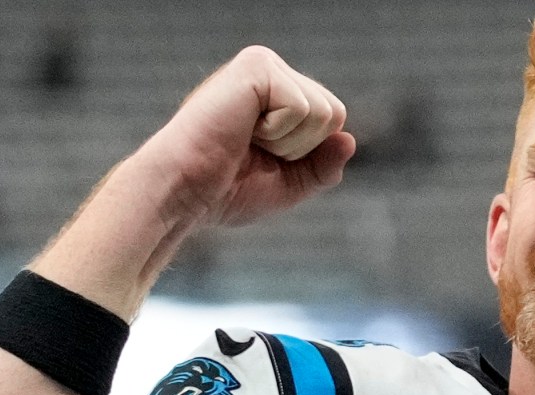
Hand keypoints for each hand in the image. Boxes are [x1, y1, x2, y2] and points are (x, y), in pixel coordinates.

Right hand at [139, 46, 355, 228]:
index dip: (307, 154)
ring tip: (245, 140)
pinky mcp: (256, 67)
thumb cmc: (225, 190)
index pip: (332, 120)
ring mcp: (263, 64)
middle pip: (334, 113)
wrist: (184, 191)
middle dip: (301, 149)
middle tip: (253, 151)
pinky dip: (279, 133)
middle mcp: (271, 70)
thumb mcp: (288, 184)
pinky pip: (304, 108)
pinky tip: (243, 130)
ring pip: (323, 112)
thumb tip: (349, 139)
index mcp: (276, 92)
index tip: (262, 158)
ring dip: (289, 143)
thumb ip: (322, 166)